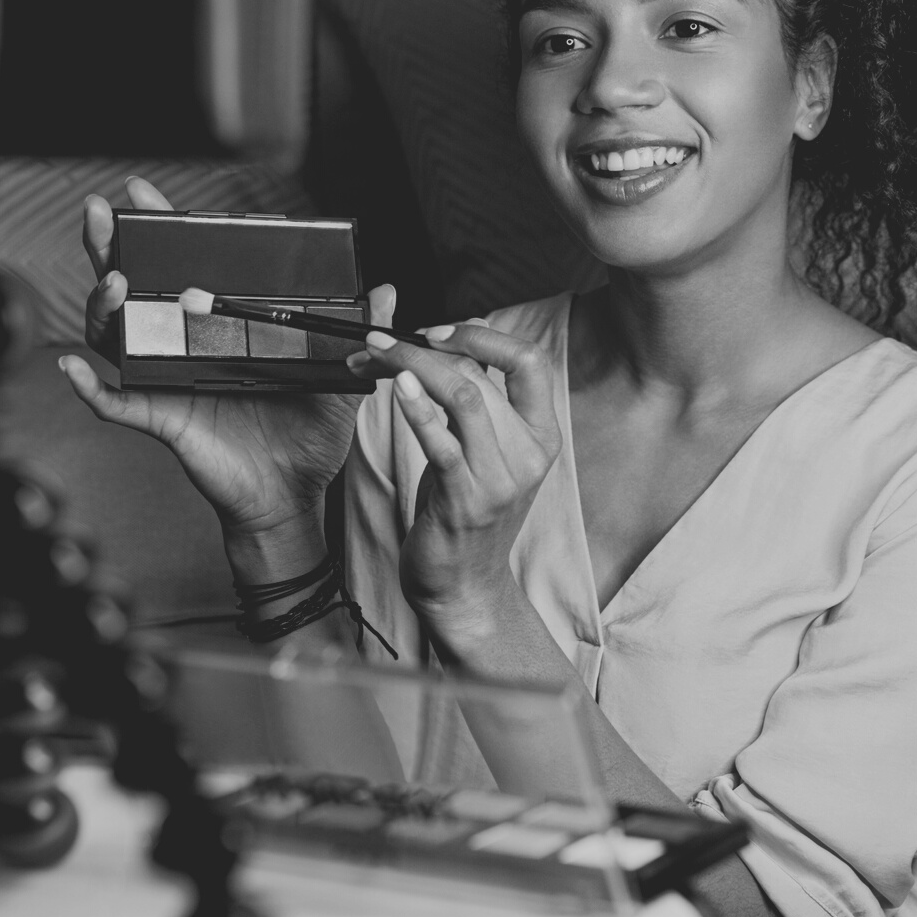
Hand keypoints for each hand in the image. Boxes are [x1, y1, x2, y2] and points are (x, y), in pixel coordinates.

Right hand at [58, 177, 375, 572]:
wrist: (295, 497)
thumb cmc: (308, 439)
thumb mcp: (341, 378)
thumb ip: (360, 333)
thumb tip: (385, 291)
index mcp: (220, 328)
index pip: (182, 268)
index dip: (159, 232)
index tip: (144, 195)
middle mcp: (184, 348)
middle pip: (133, 290)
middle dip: (109, 248)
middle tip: (101, 213)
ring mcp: (167, 382)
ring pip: (116, 338)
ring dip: (103, 307)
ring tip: (112, 281)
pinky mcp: (163, 419)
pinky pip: (116, 405)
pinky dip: (90, 389)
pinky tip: (74, 367)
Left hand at [354, 321, 562, 645]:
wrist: (464, 586)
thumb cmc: (465, 513)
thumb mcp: (484, 453)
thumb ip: (478, 404)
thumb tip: (445, 346)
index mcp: (541, 434)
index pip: (530, 361)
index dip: (483, 335)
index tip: (437, 330)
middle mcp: (529, 453)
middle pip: (482, 374)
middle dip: (422, 348)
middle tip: (379, 341)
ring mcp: (500, 479)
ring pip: (464, 396)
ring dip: (412, 366)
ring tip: (376, 354)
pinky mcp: (465, 501)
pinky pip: (444, 444)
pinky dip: (418, 409)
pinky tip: (395, 389)